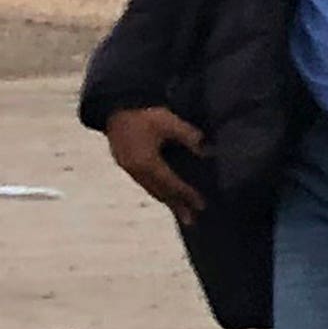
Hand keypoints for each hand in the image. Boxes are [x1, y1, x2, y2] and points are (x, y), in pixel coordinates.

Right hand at [103, 103, 206, 218]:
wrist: (116, 107)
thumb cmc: (144, 114)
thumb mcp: (169, 122)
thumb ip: (190, 137)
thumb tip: (209, 151)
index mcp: (147, 162)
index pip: (171, 183)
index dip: (187, 194)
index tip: (201, 205)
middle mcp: (136, 170)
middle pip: (160, 192)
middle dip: (177, 206)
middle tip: (192, 221)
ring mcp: (129, 169)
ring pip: (151, 190)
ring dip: (166, 201)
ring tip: (180, 213)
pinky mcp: (126, 164)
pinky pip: (144, 183)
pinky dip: (156, 191)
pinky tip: (163, 195)